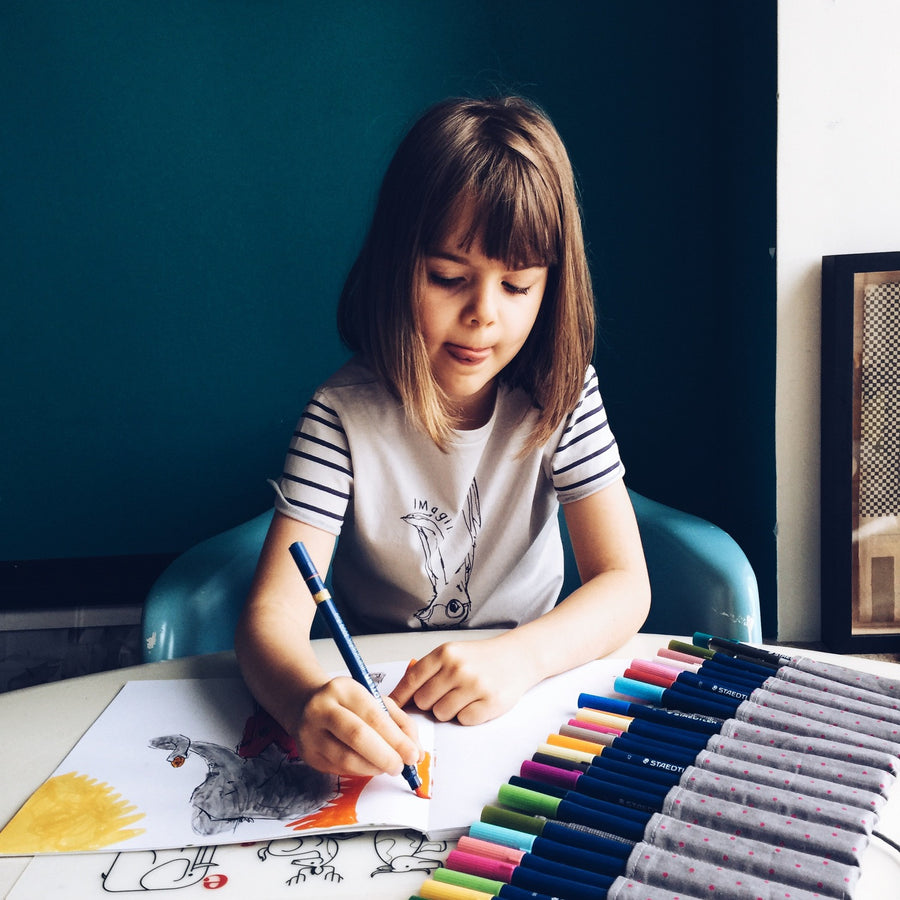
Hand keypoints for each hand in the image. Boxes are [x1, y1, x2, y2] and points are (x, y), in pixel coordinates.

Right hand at [293, 676, 422, 776]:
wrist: (306, 705)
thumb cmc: (347, 703)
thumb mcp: (374, 700)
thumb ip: (398, 722)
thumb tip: (416, 751)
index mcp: (343, 689)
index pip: (373, 716)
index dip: (396, 739)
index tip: (413, 754)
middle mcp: (323, 709)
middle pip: (357, 736)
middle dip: (385, 756)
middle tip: (400, 766)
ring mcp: (311, 733)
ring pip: (346, 759)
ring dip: (374, 768)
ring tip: (387, 766)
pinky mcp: (309, 755)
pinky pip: (339, 770)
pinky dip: (360, 772)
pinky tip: (370, 766)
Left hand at [390, 638, 532, 724]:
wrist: (517, 657)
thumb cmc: (481, 658)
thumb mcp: (452, 654)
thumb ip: (427, 671)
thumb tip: (398, 696)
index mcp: (445, 653)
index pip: (412, 680)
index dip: (399, 697)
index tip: (390, 708)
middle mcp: (458, 668)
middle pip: (424, 702)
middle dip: (431, 702)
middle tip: (447, 694)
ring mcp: (475, 685)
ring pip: (441, 714)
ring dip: (449, 710)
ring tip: (464, 696)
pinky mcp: (490, 703)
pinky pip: (463, 721)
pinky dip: (467, 715)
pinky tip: (477, 701)